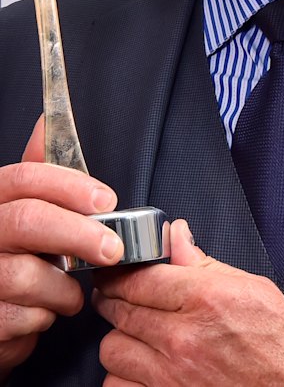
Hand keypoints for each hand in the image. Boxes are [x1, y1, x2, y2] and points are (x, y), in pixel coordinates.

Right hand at [0, 116, 123, 377]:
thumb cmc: (12, 257)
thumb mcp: (21, 209)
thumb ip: (38, 173)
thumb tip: (46, 121)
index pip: (25, 177)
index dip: (69, 186)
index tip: (106, 200)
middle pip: (28, 221)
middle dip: (80, 234)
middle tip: (113, 249)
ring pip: (26, 275)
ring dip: (62, 290)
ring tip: (68, 292)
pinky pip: (21, 319)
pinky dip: (44, 319)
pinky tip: (43, 313)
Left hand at [94, 220, 283, 386]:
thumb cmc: (280, 344)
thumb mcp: (251, 287)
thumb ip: (203, 263)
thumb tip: (176, 235)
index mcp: (205, 299)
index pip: (136, 278)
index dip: (119, 271)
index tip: (116, 270)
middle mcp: (182, 338)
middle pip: (117, 310)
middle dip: (114, 298)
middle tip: (121, 296)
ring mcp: (171, 377)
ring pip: (112, 351)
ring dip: (121, 340)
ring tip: (137, 335)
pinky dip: (124, 378)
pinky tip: (141, 368)